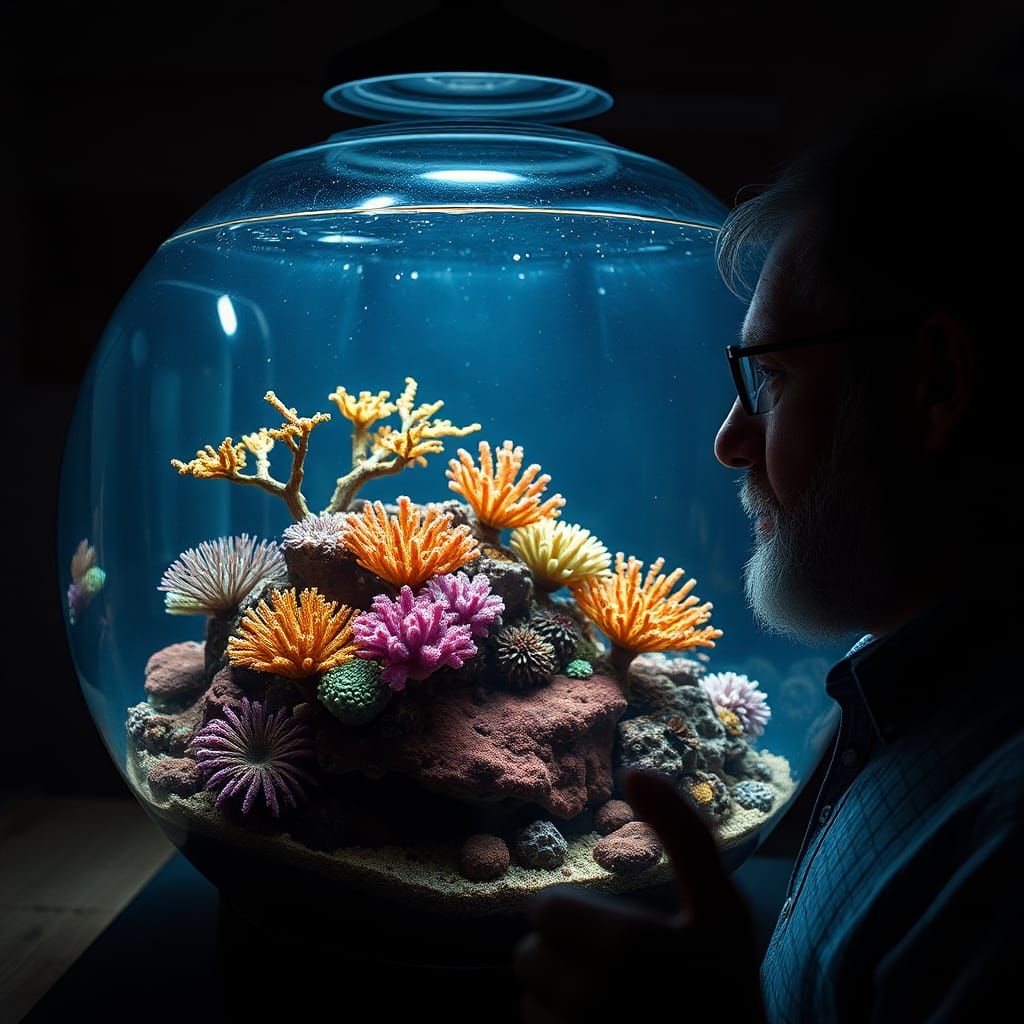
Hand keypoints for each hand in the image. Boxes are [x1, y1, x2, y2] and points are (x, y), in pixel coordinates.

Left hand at [514, 767, 764, 1022]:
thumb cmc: (727, 988)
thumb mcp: (723, 909)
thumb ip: (684, 835)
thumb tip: (633, 772)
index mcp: (629, 949)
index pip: (545, 912)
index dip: (571, 914)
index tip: (605, 928)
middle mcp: (596, 1001)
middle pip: (529, 958)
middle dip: (563, 956)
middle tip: (608, 969)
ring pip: (530, 1003)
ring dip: (559, 999)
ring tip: (607, 1005)